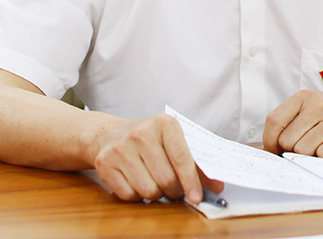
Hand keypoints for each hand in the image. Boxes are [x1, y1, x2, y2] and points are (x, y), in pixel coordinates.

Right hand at [92, 114, 222, 203]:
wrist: (110, 134)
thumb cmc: (149, 140)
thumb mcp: (173, 141)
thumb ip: (196, 163)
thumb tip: (217, 186)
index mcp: (164, 124)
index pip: (181, 157)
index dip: (191, 181)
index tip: (197, 197)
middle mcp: (141, 133)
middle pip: (166, 179)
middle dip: (174, 191)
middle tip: (174, 189)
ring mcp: (121, 148)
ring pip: (149, 190)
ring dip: (156, 194)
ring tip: (155, 181)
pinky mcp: (105, 163)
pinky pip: (129, 195)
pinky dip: (137, 195)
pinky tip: (137, 181)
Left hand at [263, 90, 322, 158]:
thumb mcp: (314, 108)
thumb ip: (292, 122)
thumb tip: (267, 149)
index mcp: (305, 97)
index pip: (274, 120)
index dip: (270, 141)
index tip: (275, 150)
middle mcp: (319, 105)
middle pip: (287, 141)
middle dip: (294, 151)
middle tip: (310, 147)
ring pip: (304, 151)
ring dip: (312, 156)